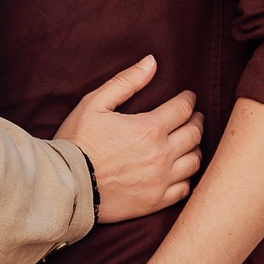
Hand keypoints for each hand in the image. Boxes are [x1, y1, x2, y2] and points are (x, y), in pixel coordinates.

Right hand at [55, 54, 202, 223]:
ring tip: (190, 142)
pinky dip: (187, 177)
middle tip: (194, 117)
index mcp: (149, 128)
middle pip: (194, 133)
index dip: (188, 99)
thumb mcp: (95, 103)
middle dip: (197, 120)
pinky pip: (184, 188)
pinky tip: (181, 170)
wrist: (66, 185)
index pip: (183, 108)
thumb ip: (126, 82)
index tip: (188, 97)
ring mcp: (161, 180)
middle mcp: (161, 154)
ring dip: (195, 148)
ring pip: (194, 161)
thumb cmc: (77, 141)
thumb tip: (151, 62)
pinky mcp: (155, 201)